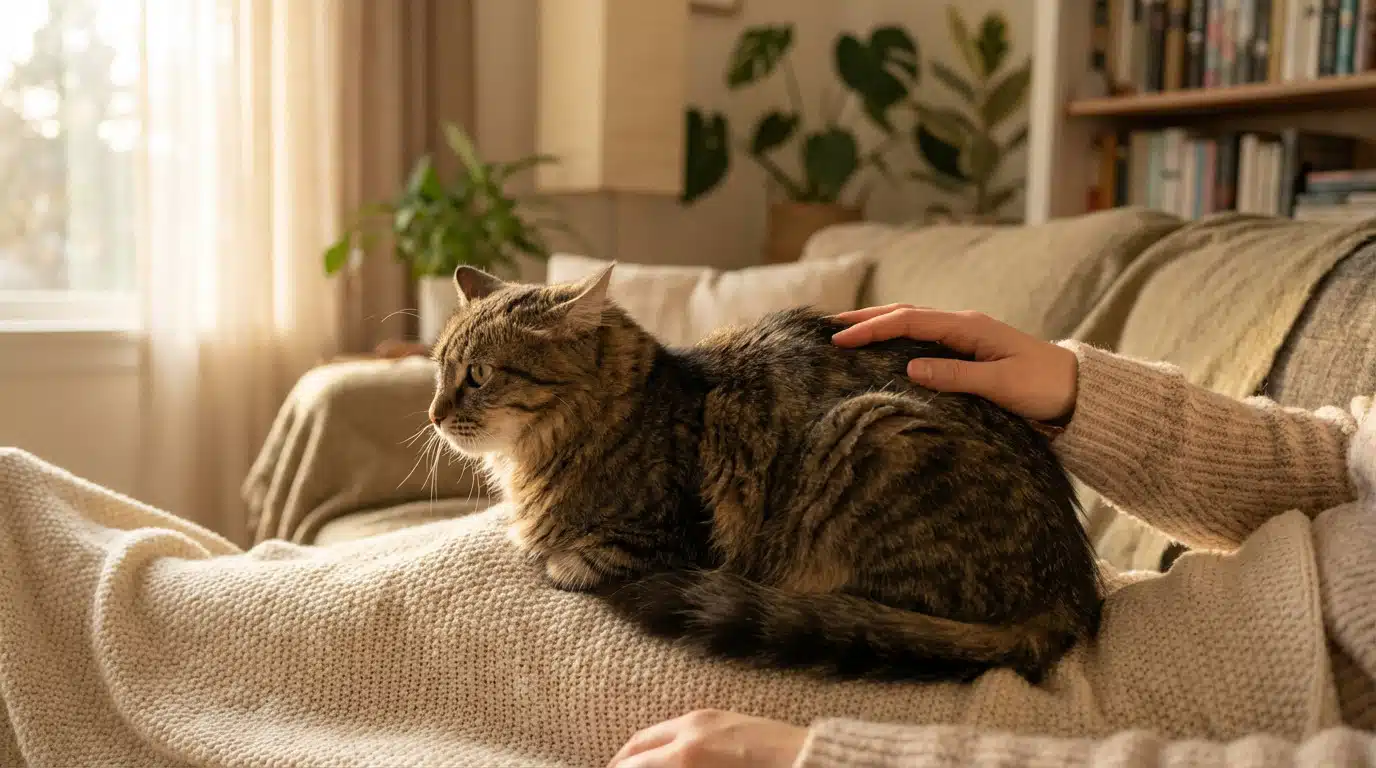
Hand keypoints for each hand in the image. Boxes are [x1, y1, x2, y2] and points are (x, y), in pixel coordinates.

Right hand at [606, 710, 806, 767]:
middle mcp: (690, 728)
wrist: (812, 763)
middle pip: (637, 745)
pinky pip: (677, 726)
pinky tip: (663, 756)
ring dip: (638, 750)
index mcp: (686, 754)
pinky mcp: (721, 715)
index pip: (633, 765)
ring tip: (632, 767)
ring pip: (656, 732)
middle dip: (620, 762)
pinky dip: (660, 741)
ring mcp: (706, 717)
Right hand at [831, 304, 1078, 422]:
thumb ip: (956, 376)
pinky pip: (924, 338)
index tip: (840, 339)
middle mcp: (964, 325)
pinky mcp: (968, 351)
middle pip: (905, 314)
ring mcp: (966, 336)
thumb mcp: (1000, 386)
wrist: (1078, 391)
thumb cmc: (1043, 388)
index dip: (872, 328)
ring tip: (846, 332)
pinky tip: (882, 349)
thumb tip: (911, 367)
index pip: (909, 320)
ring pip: (913, 323)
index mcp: (969, 327)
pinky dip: (897, 338)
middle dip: (866, 319)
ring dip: (879, 326)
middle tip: (828, 326)